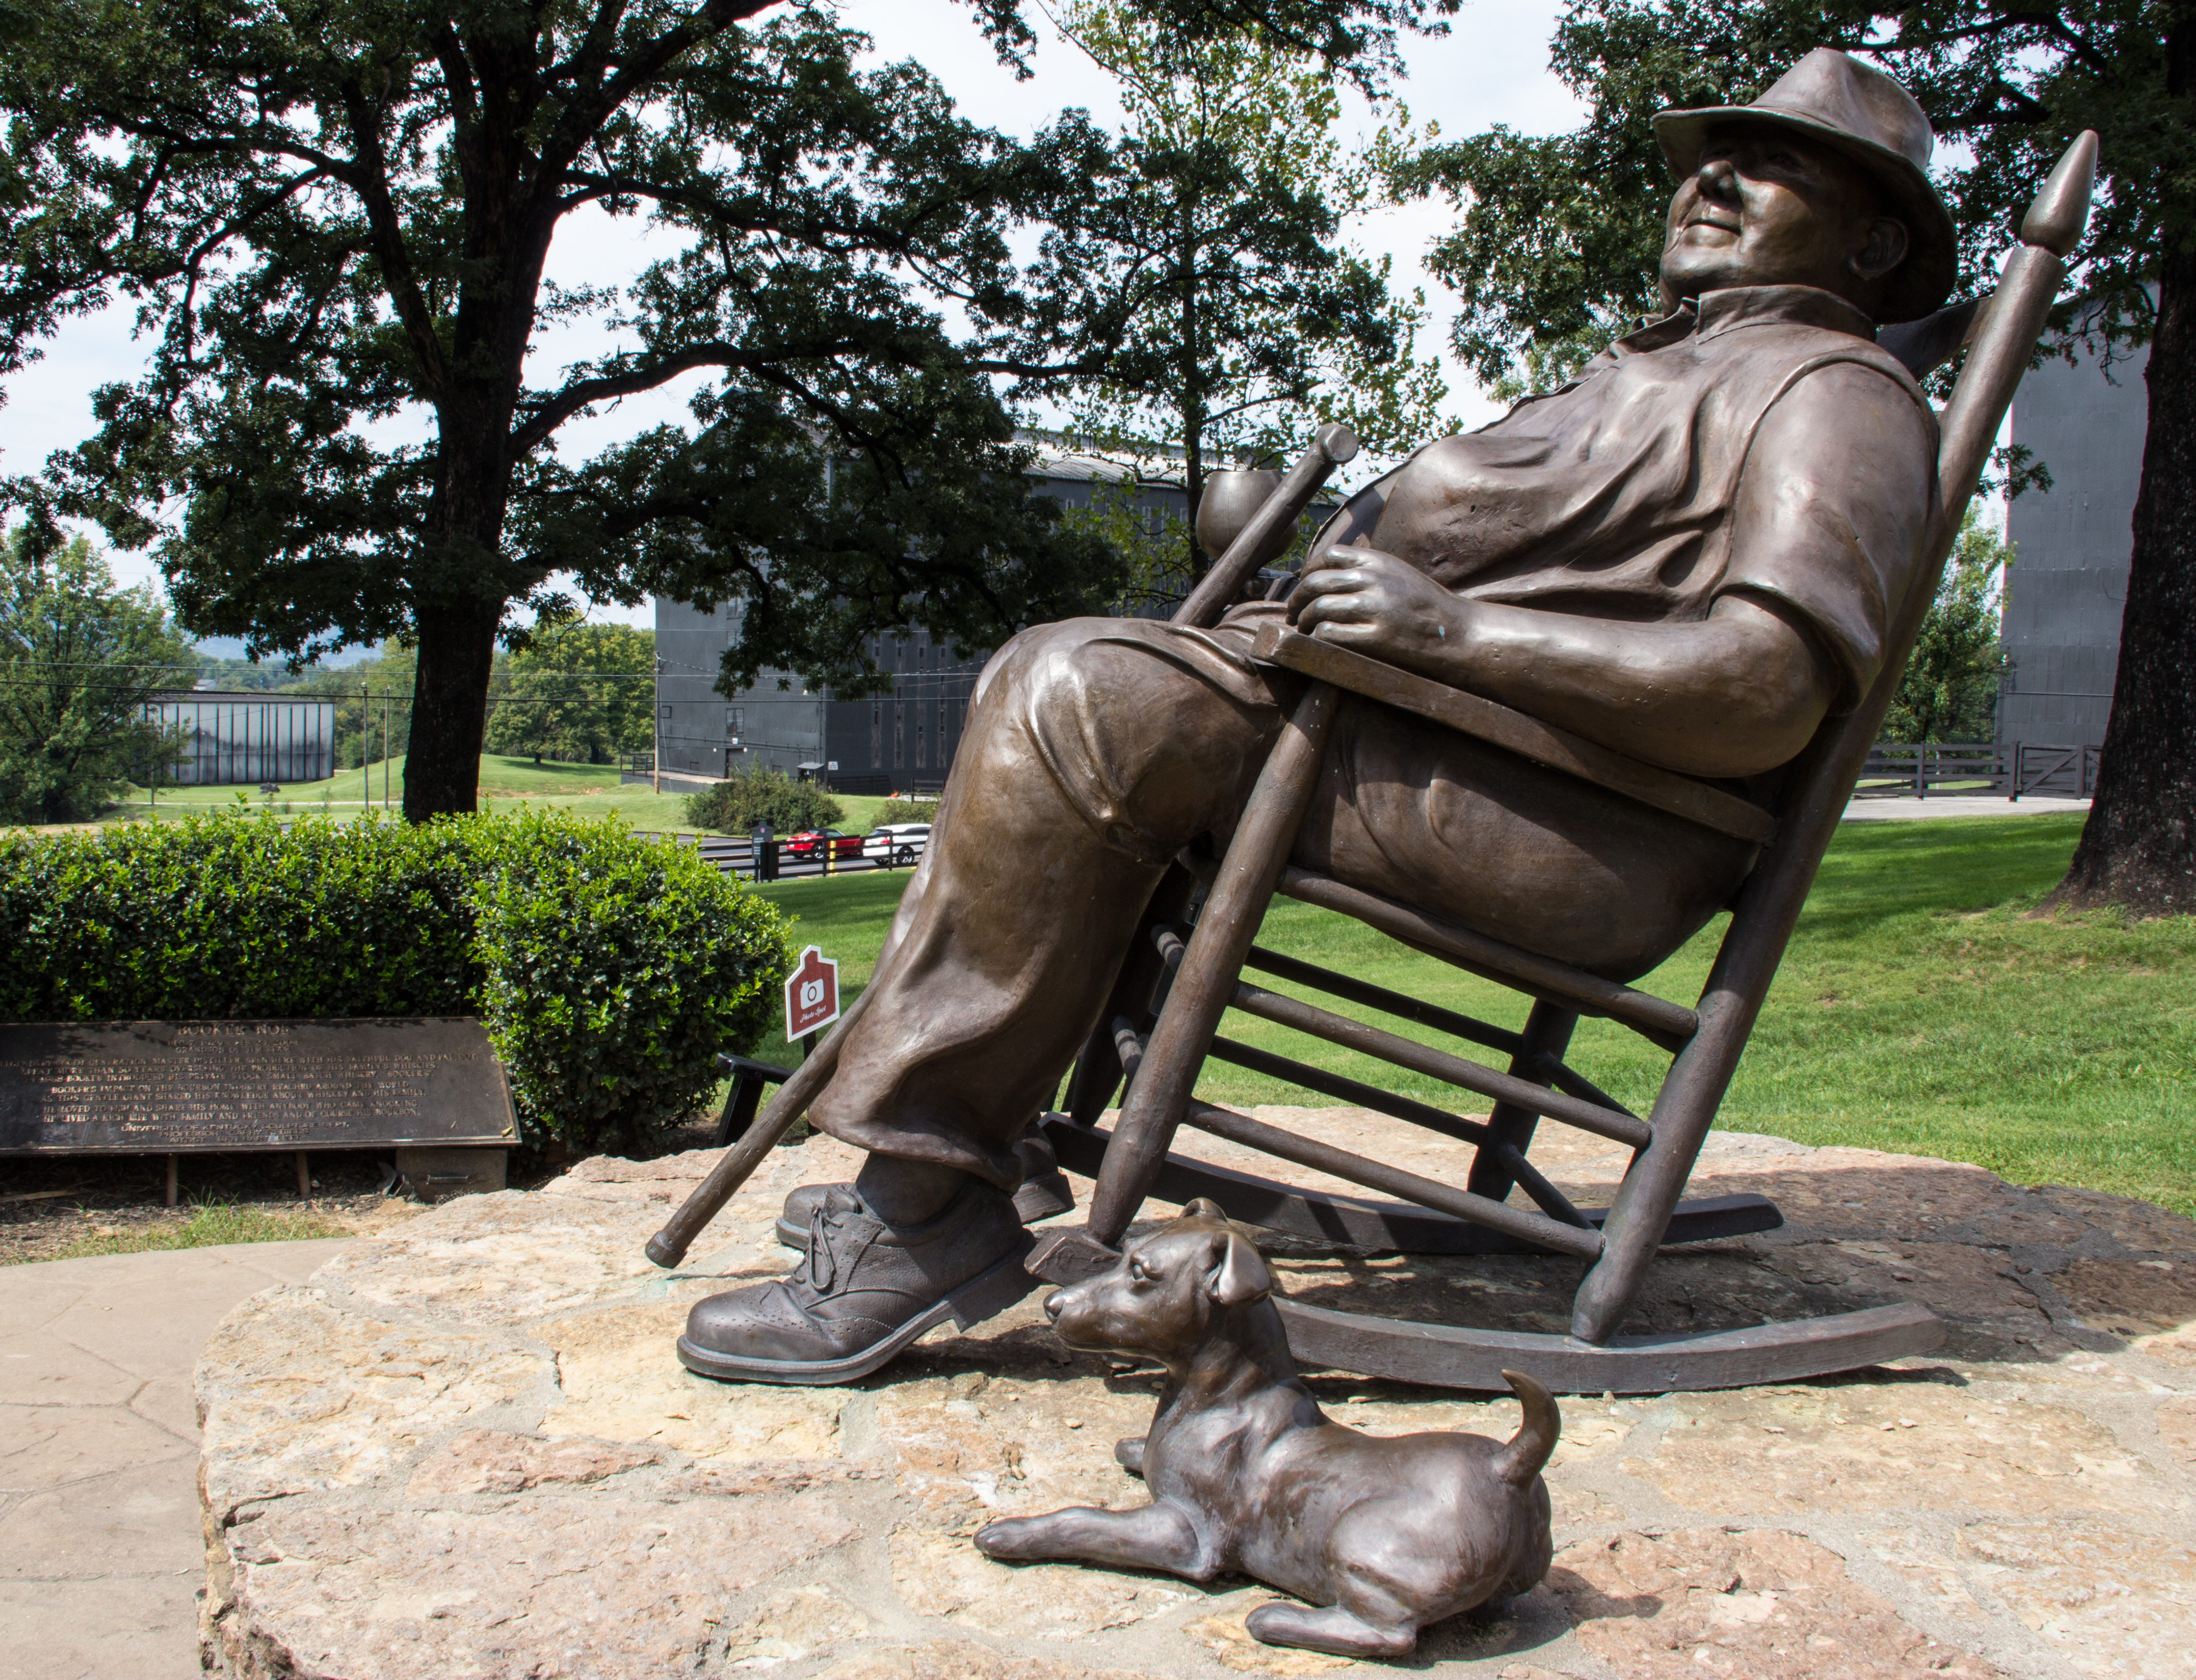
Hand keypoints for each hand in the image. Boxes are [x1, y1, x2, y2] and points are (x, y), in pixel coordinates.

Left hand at [1287, 546, 1471, 672]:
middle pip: (1315, 583)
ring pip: (1317, 608)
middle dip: (1297, 600)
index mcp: (1378, 561)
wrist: (1458, 633)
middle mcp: (1373, 580)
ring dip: (1303, 621)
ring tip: (1303, 629)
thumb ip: (1368, 569)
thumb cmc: (1426, 606)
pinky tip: (1318, 642)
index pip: (1327, 557)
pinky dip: (1317, 638)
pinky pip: (1329, 633)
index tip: (1302, 588)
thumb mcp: (1398, 574)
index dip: (1307, 573)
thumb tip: (1327, 574)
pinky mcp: (1374, 638)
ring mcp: (1374, 609)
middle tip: (1293, 614)